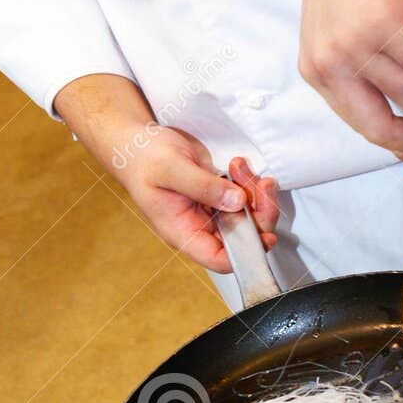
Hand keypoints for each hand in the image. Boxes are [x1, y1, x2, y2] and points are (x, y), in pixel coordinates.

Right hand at [53, 75, 277, 272]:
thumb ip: (204, 186)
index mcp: (184, 232)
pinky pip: (246, 197)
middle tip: (260, 185)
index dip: (246, 251)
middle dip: (259, 213)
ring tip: (240, 166)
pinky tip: (238, 165)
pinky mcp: (219, 195)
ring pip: (249, 215)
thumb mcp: (171, 169)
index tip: (264, 234)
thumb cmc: (144, 159)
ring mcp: (211, 212)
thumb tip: (237, 202)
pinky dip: (249, 181)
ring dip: (255, 192)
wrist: (138, 143)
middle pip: (243, 237)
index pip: (220, 259)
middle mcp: (201, 227)